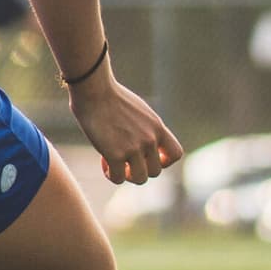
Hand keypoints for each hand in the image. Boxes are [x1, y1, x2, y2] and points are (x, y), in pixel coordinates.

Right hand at [67, 65, 183, 184]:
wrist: (94, 90)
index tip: (148, 156)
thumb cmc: (110, 96)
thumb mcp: (138, 111)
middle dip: (140, 169)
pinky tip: (103, 161)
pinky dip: (110, 174)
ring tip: (115, 163)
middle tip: (125, 159)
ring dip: (127, 175)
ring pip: (140, 179)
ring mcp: (134, 148)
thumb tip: (140, 141)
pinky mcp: (116, 155)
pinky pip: (118, 178)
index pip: (176, 154)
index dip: (164, 161)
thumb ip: (145, 127)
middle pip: (155, 172)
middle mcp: (150, 139)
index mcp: (157, 127)